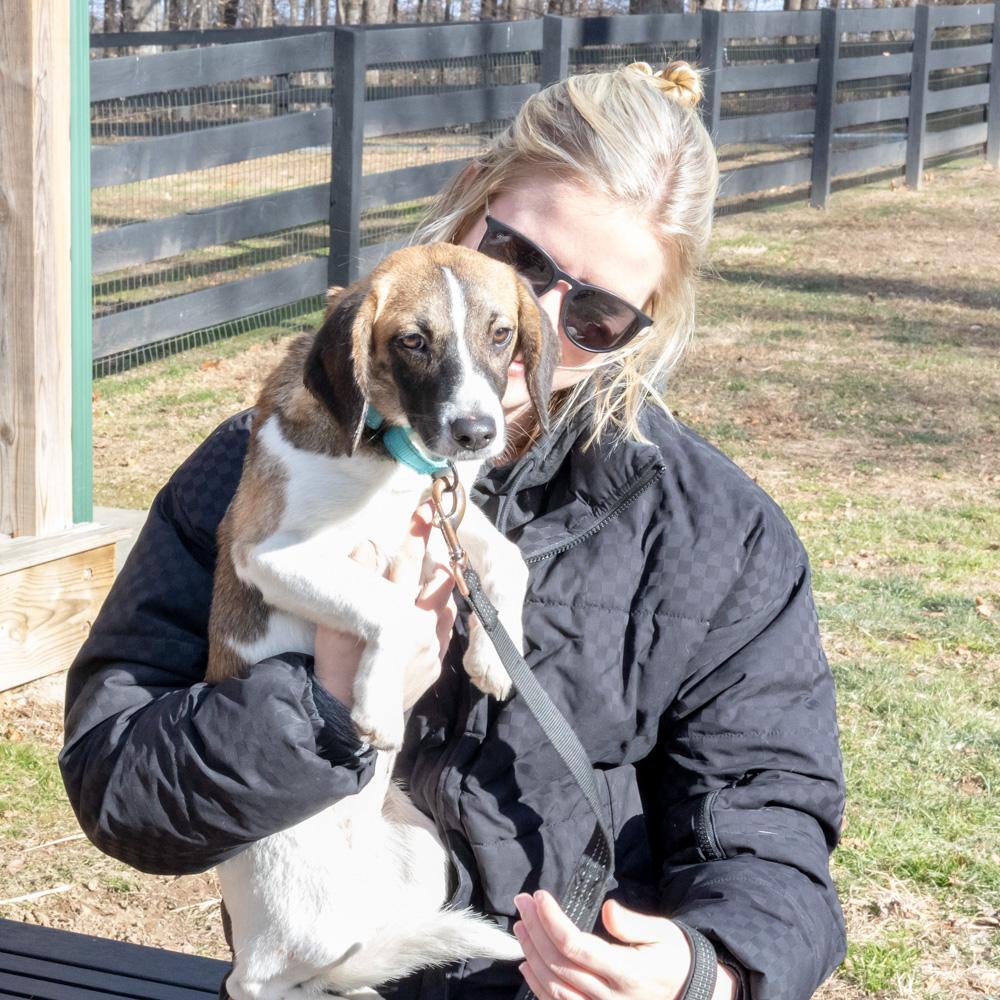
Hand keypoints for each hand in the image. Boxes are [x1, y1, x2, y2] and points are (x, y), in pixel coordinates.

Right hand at [313, 503, 457, 709]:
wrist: (348, 720)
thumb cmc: (334, 668)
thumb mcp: (334, 624)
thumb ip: (353, 583)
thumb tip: (367, 544)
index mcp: (394, 614)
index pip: (407, 564)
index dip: (417, 533)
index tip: (425, 507)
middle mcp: (419, 628)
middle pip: (435, 580)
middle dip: (436, 553)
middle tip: (439, 526)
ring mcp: (432, 647)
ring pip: (444, 605)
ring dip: (440, 585)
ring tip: (439, 565)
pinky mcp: (435, 664)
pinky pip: (443, 631)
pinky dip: (439, 613)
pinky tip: (433, 605)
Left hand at [513, 891, 734, 999]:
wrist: (690, 993)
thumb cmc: (675, 957)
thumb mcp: (664, 934)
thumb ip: (634, 924)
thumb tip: (609, 909)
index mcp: (627, 973)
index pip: (576, 946)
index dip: (551, 920)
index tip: (539, 896)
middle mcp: (610, 997)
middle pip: (558, 963)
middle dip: (535, 929)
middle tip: (522, 901)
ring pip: (553, 986)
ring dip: (531, 954)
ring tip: (521, 925)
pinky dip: (537, 984)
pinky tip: (526, 963)